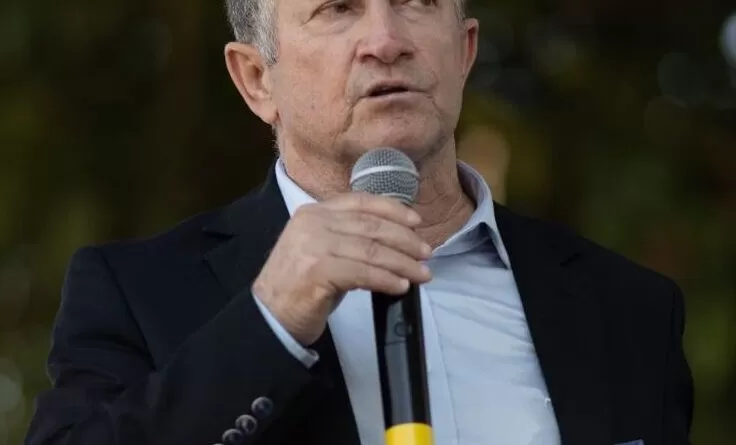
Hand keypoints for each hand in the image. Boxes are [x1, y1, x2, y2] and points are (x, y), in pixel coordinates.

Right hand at [252, 192, 432, 345]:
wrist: (270, 316)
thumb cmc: (300, 285)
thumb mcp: (322, 250)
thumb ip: (349, 238)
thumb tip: (395, 241)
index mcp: (314, 212)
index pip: (361, 202)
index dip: (393, 210)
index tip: (416, 223)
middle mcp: (313, 223)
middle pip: (371, 226)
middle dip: (405, 240)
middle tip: (426, 253)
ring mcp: (314, 246)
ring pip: (371, 250)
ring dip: (402, 263)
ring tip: (421, 274)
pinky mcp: (318, 271)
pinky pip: (363, 273)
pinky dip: (386, 279)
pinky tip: (400, 286)